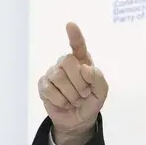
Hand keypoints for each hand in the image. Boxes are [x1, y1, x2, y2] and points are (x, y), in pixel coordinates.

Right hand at [38, 22, 107, 144]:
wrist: (79, 120)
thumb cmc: (91, 101)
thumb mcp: (102, 92)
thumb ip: (98, 78)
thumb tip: (85, 68)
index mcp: (83, 62)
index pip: (78, 46)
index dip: (74, 36)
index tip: (70, 25)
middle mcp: (66, 64)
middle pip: (68, 61)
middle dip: (80, 82)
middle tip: (85, 93)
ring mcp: (53, 73)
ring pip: (59, 77)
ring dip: (72, 94)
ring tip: (75, 100)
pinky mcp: (43, 86)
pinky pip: (50, 90)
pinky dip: (62, 101)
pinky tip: (65, 103)